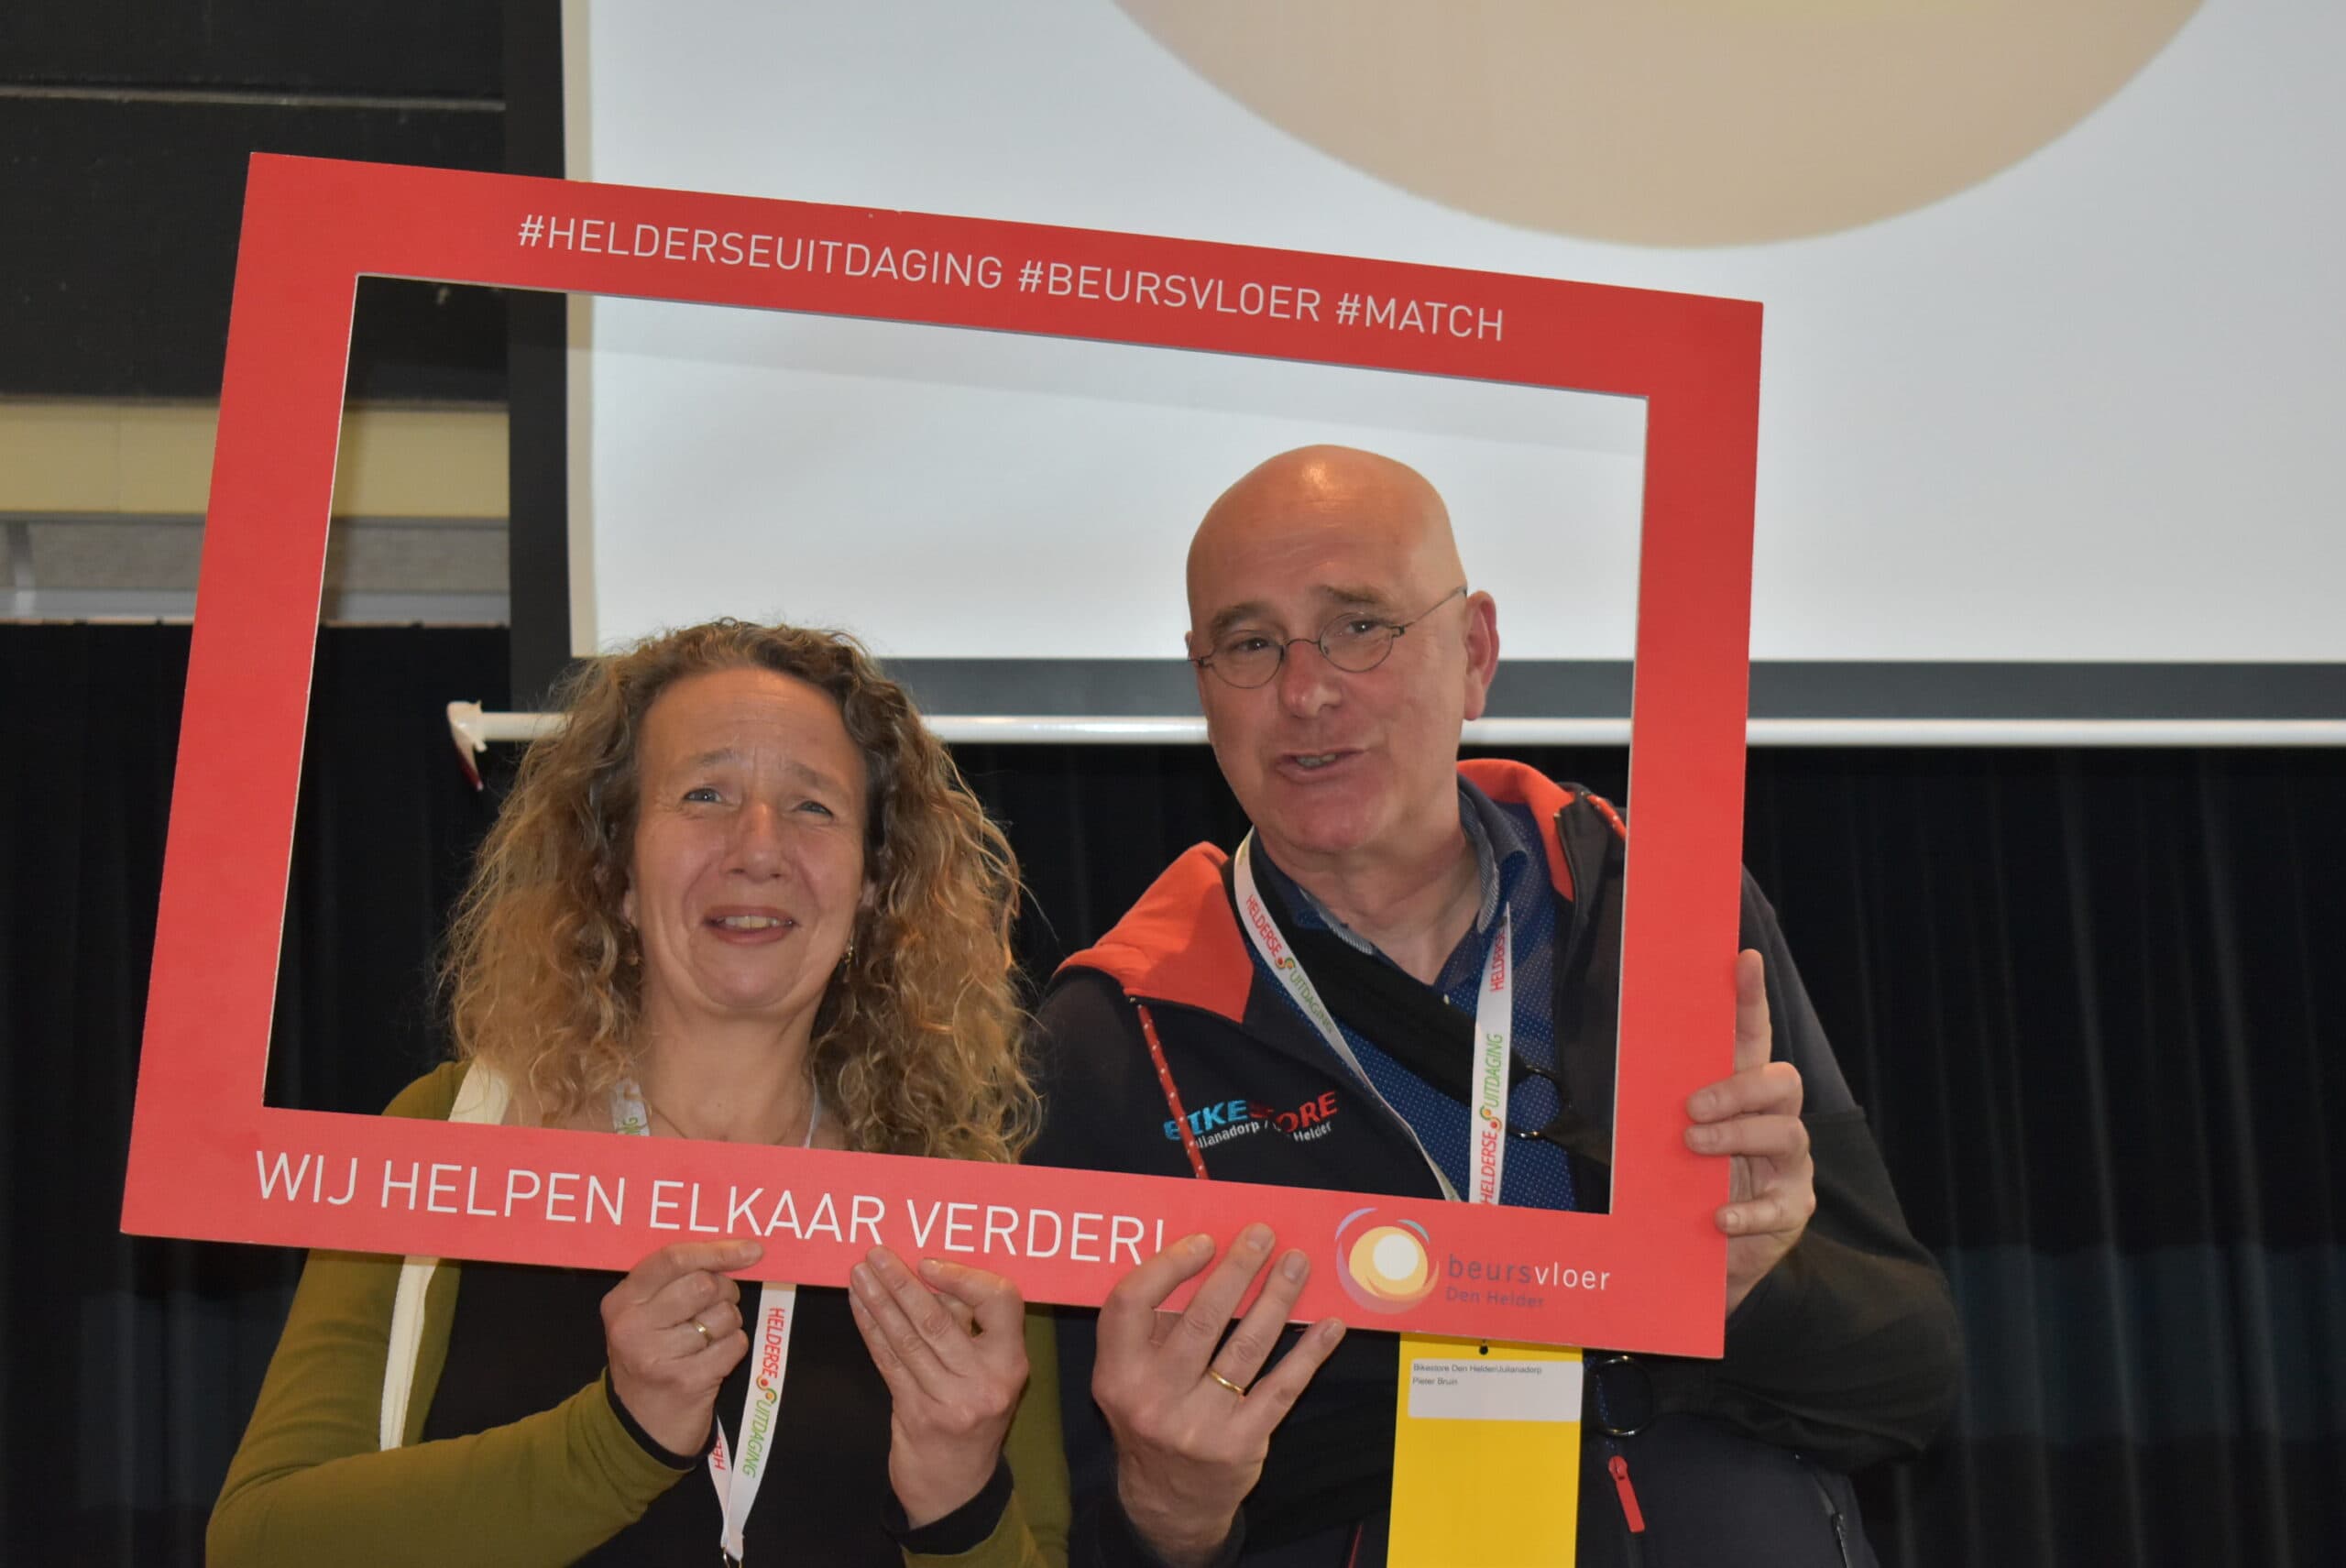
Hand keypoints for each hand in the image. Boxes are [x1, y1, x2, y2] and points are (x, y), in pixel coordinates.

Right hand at [601, 1238, 760, 1455]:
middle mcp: (632, 1326)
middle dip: (725, 1292)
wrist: (641, 1427)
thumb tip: (741, 1251)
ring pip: (724, 1315)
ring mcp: (656, 1356)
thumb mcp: (646, 1316)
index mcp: (621, 1301)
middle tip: (717, 1307)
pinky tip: (714, 1360)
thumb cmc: (653, 1358)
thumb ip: (677, 1281)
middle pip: (704, 1284)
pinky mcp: (685, 1382)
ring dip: (729, 1324)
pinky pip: (734, 1344)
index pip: (672, 1259)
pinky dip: (734, 1348)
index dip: (717, 1251)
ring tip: (708, 1340)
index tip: (751, 1250)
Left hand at [847, 1247, 1031, 1528]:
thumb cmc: (972, 1412)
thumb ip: (971, 1325)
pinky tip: (859, 1307)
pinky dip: (871, 1330)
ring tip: (859, 1274)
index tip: (928, 1263)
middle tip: (876, 1254)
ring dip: (878, 1301)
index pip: (1001, 1302)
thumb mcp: (990, 1371)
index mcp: (1012, 1361)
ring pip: (907, 1338)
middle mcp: (987, 1381)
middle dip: (901, 1282)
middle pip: (939, 1320)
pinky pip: (889, 1362)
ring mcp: (951, 1401)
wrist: (957, 1485)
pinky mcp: (917, 1414)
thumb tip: (931, 1272)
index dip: (964, 1277)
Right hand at [1093, 1225, 1346, 1567]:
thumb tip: (1206, 1256)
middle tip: (1264, 1236)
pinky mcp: (1241, 1445)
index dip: (1167, 1266)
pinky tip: (1329, 1325)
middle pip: (1201, 1320)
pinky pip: (1282, 1388)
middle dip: (1238, 1270)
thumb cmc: (1152, 1417)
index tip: (1205, 1241)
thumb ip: (1154, 1327)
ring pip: (1247, 1348)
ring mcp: (1199, 1425)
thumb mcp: (1130, 1378)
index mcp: (1116, 1375)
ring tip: (1298, 1265)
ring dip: (1278, 1300)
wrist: (1169, 1502)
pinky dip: (1308, 1353)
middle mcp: (1153, 1400)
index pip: (1131, 1304)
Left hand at [1685, 949, 1815, 1312]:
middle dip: (1739, 1088)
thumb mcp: (1672, 1145)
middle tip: (1691, 1108)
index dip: (1750, 998)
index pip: (1752, 1039)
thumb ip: (1662, 1110)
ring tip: (1694, 1148)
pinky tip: (1718, 1218)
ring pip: (1787, 1134)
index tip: (1742, 958)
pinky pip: (1779, 1207)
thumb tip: (1621, 1068)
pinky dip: (1746, 1211)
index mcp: (1743, 1097)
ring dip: (1736, 1137)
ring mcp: (1790, 1168)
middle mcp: (1776, 1123)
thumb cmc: (1689, 1189)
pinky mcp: (1791, 1211)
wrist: (1709, 1260)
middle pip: (1783, 1081)